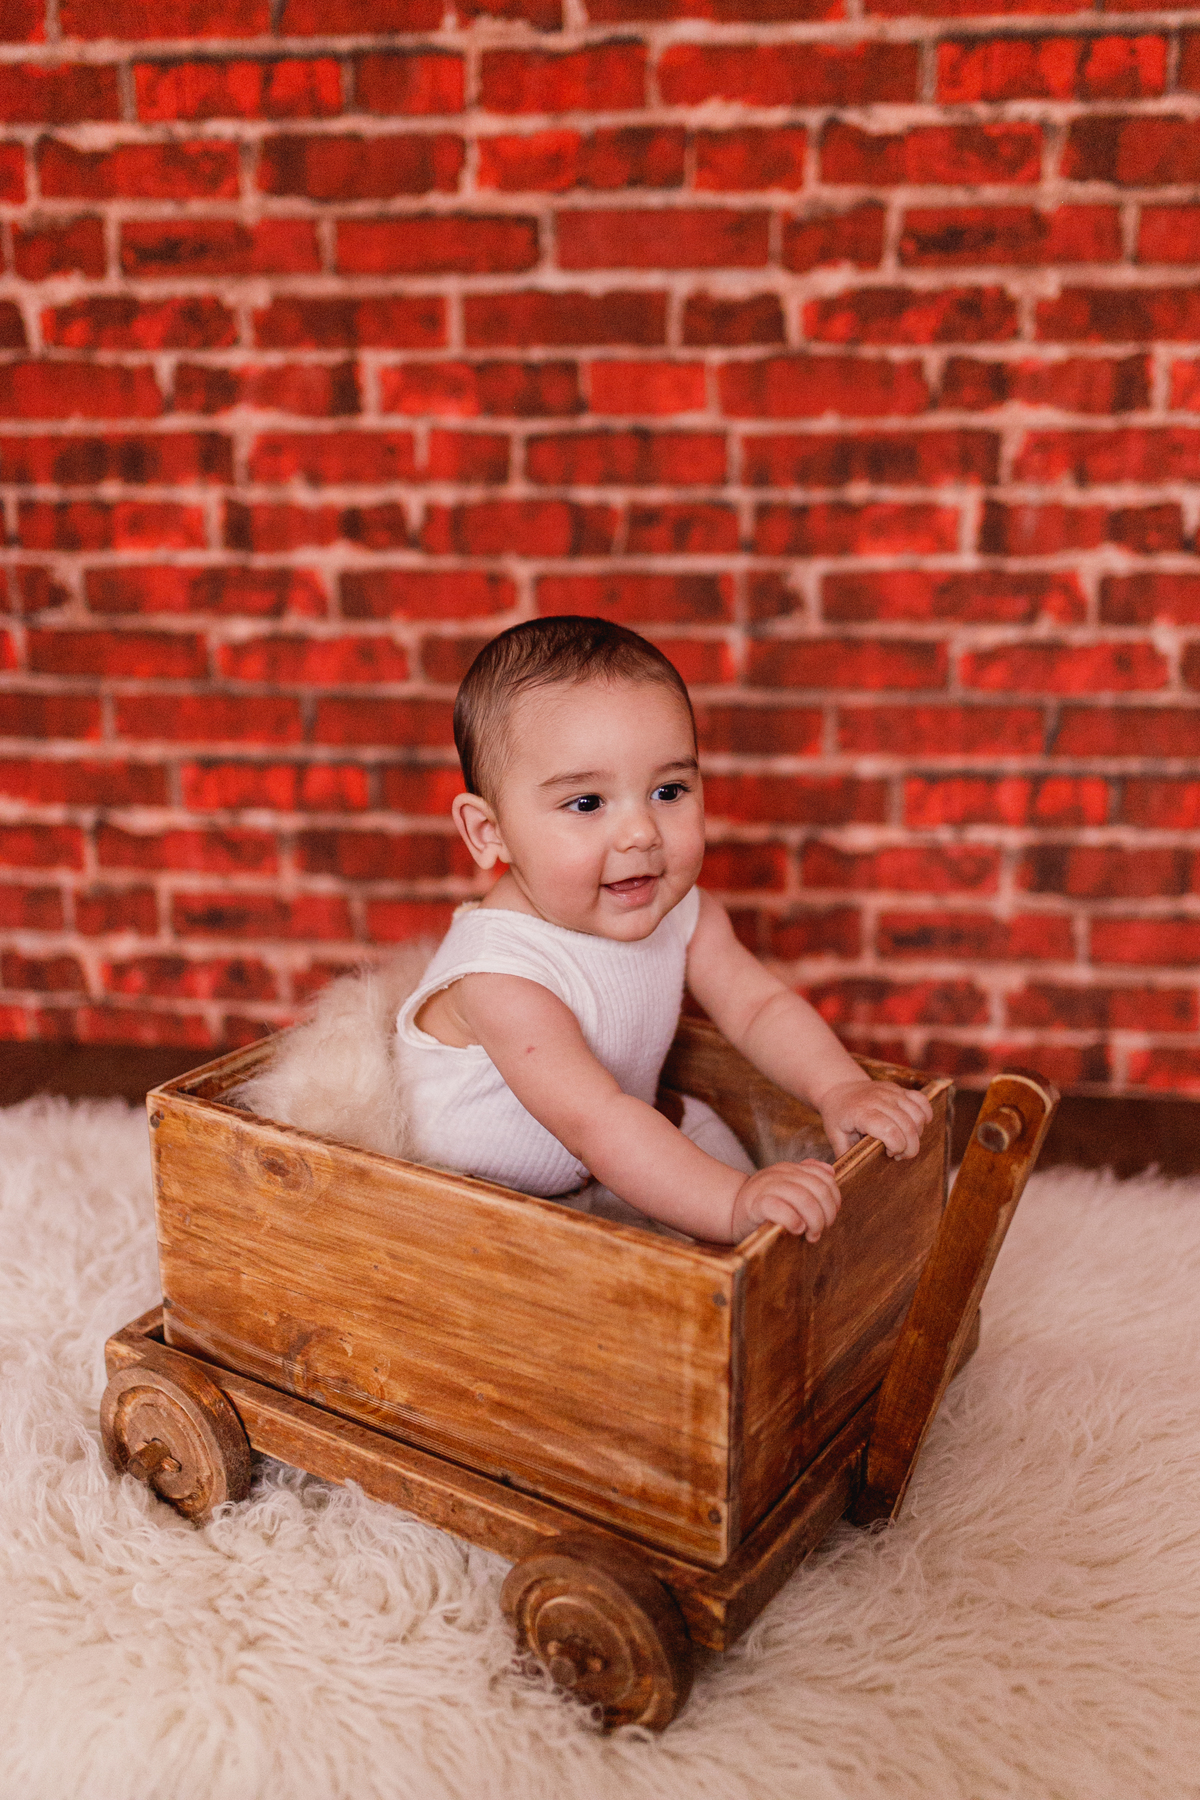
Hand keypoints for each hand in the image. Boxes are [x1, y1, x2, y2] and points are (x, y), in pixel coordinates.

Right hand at [730, 1159, 841, 1242]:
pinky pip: (781, 1209)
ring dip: (814, 1220)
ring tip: (811, 1234)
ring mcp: (767, 1187)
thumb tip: (830, 1171)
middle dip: (827, 1213)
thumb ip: (808, 1179)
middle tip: (821, 1229)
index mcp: (790, 1169)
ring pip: (804, 1198)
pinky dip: (794, 1221)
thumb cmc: (764, 1205)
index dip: (834, 1198)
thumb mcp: (787, 1187)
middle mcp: (780, 1174)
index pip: (824, 1177)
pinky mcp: (756, 1204)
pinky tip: (796, 1229)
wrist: (731, 1211)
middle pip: (818, 1189)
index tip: (831, 1215)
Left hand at [817, 1078, 932, 1160]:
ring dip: (917, 1134)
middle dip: (909, 1148)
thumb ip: (846, 1155)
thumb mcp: (835, 1136)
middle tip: (898, 1155)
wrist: (840, 1088)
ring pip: (917, 1114)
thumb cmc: (838, 1115)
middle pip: (908, 1126)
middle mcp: (879, 1100)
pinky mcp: (899, 1089)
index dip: (896, 1147)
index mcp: (862, 1113)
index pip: (890, 1131)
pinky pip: (921, 1100)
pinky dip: (924, 1115)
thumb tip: (852, 1175)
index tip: (889, 1154)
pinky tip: (916, 1127)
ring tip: (904, 1141)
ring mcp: (891, 1092)